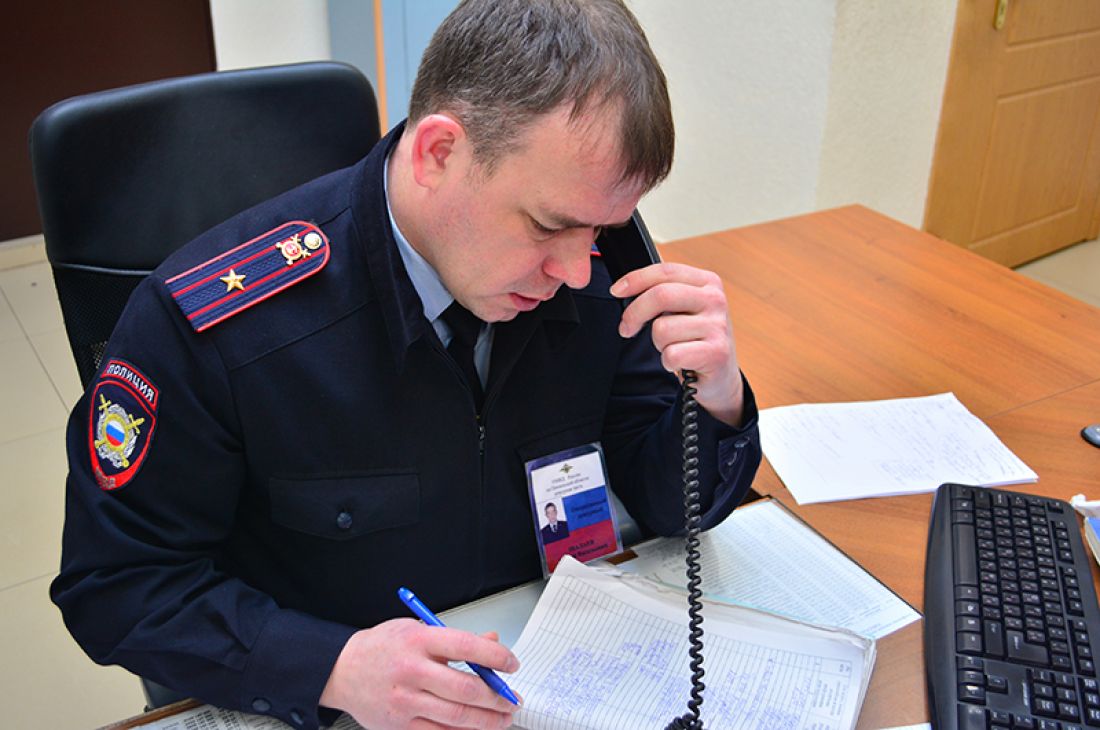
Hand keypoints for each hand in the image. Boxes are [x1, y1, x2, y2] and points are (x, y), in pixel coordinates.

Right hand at [320, 619, 520, 728]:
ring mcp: (405, 701)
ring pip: (456, 716)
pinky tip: (475, 728)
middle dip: (497, 697)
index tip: (512, 663)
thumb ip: (455, 639)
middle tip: (512, 699)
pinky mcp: (399, 725)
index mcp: (418, 641)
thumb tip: (492, 642)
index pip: (467, 647)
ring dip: (487, 720)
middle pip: (466, 689)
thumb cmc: (382, 647)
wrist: (341, 670)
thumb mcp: (417, 629)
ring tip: (502, 718)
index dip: (496, 657)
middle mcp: (412, 671)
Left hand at [611, 262, 744, 425]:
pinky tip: (679, 362)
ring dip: (658, 343)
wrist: (720, 374)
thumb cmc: (695, 338)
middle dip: (635, 314)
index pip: (665, 271)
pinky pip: (671, 354)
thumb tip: (624, 288)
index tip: (616, 291)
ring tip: (672, 347)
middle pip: (660, 296)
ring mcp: (718, 326)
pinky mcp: (716, 353)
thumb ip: (662, 292)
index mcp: (707, 282)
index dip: (635, 280)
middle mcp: (715, 300)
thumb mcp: (684, 308)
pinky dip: (668, 362)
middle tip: (627, 328)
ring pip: (662, 329)